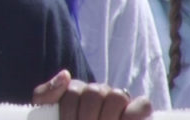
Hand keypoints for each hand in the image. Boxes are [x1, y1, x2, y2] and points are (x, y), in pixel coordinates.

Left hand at [33, 70, 151, 119]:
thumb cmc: (61, 119)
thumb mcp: (48, 108)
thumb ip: (47, 93)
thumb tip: (66, 74)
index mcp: (77, 89)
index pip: (73, 91)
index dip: (69, 112)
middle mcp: (99, 91)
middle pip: (95, 93)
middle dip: (87, 117)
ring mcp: (119, 100)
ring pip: (117, 97)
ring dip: (107, 116)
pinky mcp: (137, 110)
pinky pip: (142, 105)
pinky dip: (134, 114)